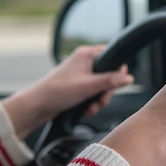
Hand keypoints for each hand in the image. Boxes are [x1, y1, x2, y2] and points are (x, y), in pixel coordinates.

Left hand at [3, 45, 133, 138]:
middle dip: (106, 92)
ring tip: (91, 108)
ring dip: (99, 100)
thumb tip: (129, 78)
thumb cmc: (56, 91)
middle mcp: (84, 62)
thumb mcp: (88, 86)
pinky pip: (92, 94)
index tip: (115, 85)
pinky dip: (91, 104)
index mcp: (86, 54)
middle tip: (100, 101)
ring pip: (101, 87)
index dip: (117, 72)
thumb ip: (110, 81)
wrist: (37, 106)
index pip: (112, 57)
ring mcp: (80, 75)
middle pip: (108, 75)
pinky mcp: (77, 87)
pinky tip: (85, 110)